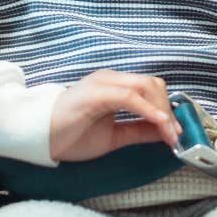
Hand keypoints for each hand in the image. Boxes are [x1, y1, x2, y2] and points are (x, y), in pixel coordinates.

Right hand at [49, 69, 181, 161]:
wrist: (38, 137)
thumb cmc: (70, 135)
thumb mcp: (113, 136)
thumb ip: (137, 130)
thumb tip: (165, 131)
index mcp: (114, 86)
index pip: (151, 88)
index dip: (168, 109)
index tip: (178, 133)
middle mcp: (111, 79)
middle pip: (153, 84)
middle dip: (169, 109)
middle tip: (176, 135)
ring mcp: (103, 83)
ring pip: (145, 87)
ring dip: (162, 111)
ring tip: (170, 134)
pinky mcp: (96, 93)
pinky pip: (129, 97)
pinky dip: (148, 110)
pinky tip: (159, 124)